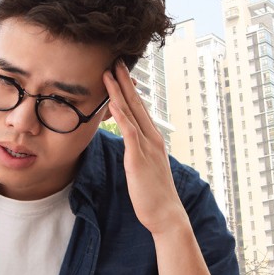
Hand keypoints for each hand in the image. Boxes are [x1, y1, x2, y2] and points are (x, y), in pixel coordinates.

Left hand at [103, 60, 188, 235]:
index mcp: (152, 139)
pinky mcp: (139, 158)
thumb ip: (137, 152)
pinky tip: (113, 102)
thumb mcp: (143, 167)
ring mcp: (146, 146)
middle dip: (124, 81)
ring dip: (119, 92)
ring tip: (108, 73)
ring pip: (131, 113)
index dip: (128, 89)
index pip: (138, 108)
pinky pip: (130, 132)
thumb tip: (129, 144)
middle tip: (115, 60)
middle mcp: (151, 138)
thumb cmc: (153, 194)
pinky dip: (122, 116)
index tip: (119, 72)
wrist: (166, 214)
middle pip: (136, 103)